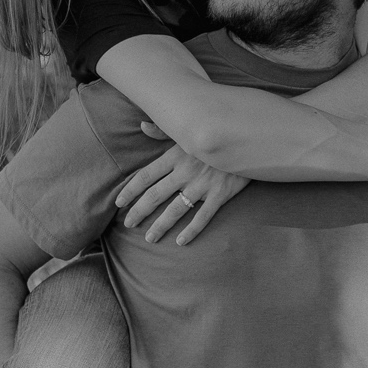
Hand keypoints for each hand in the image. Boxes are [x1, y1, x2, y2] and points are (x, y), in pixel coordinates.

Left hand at [116, 122, 250, 245]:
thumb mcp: (187, 129)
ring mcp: (203, 185)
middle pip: (156, 195)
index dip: (131, 190)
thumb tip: (142, 125)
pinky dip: (191, 230)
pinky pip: (203, 216)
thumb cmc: (214, 134)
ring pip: (176, 209)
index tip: (119, 202)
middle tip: (128, 224)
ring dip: (161, 225)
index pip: (146, 175)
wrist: (247, 139)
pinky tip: (180, 241)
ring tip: (150, 238)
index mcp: (175, 156)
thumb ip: (163, 130)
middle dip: (139, 211)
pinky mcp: (220, 195)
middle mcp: (185, 172)